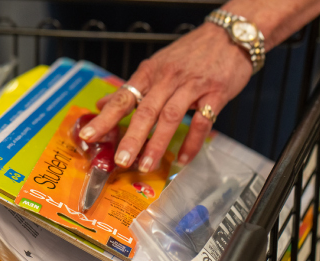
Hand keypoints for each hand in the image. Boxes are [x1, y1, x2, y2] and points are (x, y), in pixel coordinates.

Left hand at [79, 22, 253, 170]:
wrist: (231, 35)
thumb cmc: (191, 53)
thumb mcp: (158, 65)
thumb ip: (132, 88)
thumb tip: (102, 104)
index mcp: (150, 72)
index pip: (123, 97)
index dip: (105, 118)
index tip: (88, 136)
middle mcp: (168, 79)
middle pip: (145, 111)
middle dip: (131, 138)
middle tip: (120, 161)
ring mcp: (192, 86)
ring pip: (170, 117)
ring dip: (157, 143)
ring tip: (146, 165)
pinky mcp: (215, 93)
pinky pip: (201, 122)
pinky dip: (192, 142)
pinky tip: (183, 159)